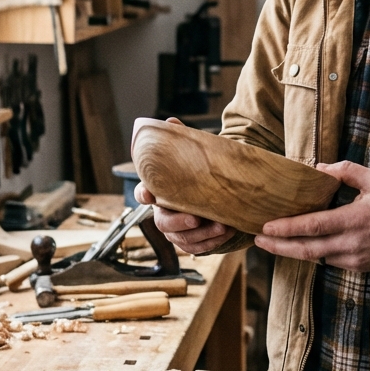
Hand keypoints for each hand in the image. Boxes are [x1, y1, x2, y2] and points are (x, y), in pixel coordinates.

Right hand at [135, 117, 235, 254]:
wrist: (222, 190)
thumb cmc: (201, 172)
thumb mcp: (193, 154)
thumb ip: (180, 140)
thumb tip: (170, 122)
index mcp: (159, 191)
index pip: (142, 193)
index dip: (143, 194)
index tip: (148, 193)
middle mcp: (164, 213)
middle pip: (162, 223)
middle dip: (179, 222)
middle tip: (196, 219)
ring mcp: (177, 230)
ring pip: (182, 240)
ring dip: (202, 236)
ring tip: (222, 226)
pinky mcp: (192, 242)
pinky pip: (197, 249)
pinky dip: (212, 243)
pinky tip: (227, 233)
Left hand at [254, 161, 369, 272]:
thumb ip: (346, 171)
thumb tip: (320, 168)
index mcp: (355, 220)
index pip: (314, 226)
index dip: (288, 227)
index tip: (266, 226)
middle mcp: (352, 243)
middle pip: (307, 249)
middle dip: (279, 245)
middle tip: (257, 238)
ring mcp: (354, 259)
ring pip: (315, 258)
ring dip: (291, 251)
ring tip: (271, 242)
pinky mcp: (358, 267)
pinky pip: (328, 262)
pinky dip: (311, 254)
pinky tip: (298, 246)